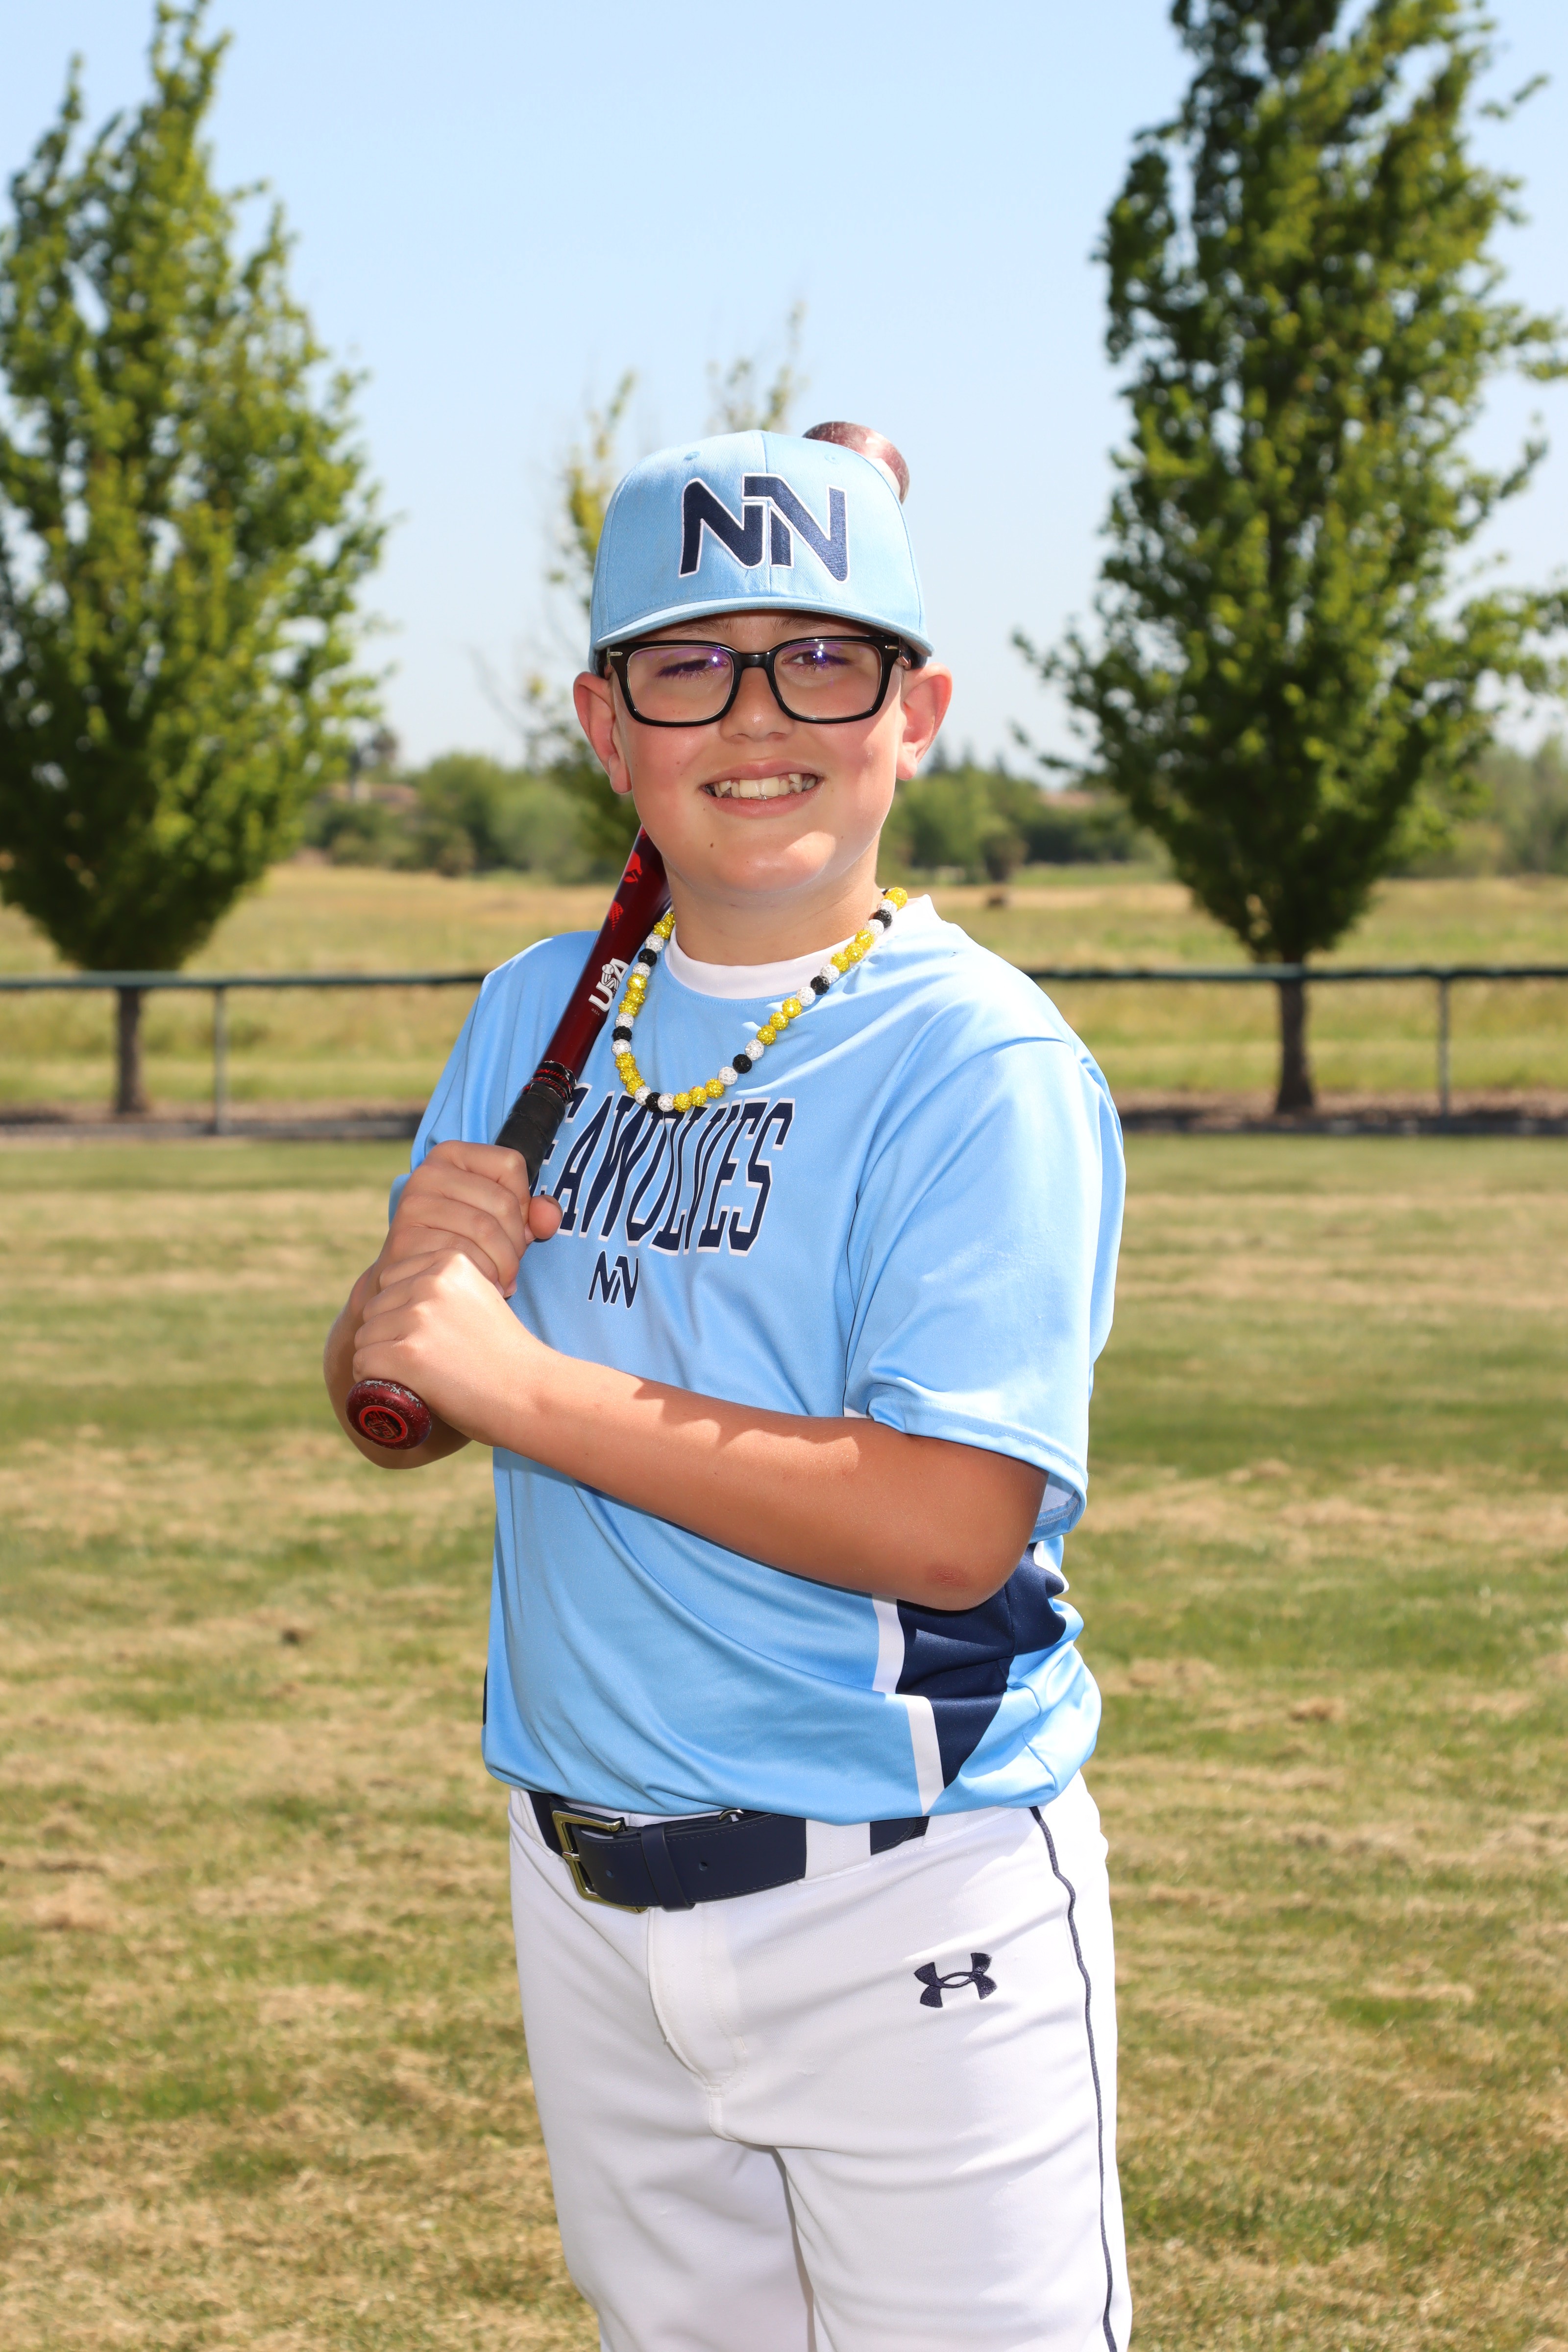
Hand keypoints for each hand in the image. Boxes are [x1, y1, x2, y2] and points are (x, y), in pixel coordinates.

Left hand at [352, 1247, 546, 1447]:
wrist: (530, 1393)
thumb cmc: (506, 1356)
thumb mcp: (479, 1299)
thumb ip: (445, 1289)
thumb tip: (399, 1291)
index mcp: (450, 1262)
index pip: (390, 1278)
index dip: (399, 1311)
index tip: (428, 1335)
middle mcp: (432, 1282)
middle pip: (374, 1307)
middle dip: (388, 1335)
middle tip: (426, 1361)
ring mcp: (419, 1317)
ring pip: (365, 1336)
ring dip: (380, 1360)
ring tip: (418, 1376)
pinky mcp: (408, 1353)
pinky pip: (363, 1363)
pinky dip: (373, 1381)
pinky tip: (401, 1387)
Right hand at [381, 1140, 561, 1296]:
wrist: (409, 1276)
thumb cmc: (460, 1240)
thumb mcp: (499, 1218)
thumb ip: (532, 1213)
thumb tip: (548, 1217)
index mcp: (453, 1154)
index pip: (511, 1164)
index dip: (525, 1202)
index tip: (516, 1228)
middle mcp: (429, 1172)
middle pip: (502, 1202)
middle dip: (517, 1242)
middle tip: (511, 1265)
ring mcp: (414, 1203)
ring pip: (485, 1230)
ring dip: (504, 1264)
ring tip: (502, 1279)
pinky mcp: (405, 1237)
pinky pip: (462, 1256)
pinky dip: (483, 1276)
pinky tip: (484, 1286)